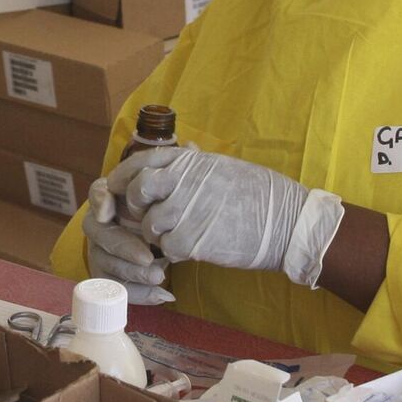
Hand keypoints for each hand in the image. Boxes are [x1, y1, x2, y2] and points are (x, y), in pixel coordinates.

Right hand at [83, 179, 175, 304]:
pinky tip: (161, 295)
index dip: (99, 202)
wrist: (182, 234)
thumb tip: (133, 203)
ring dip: (131, 274)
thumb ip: (158, 182)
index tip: (107, 214)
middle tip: (148, 258)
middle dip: (122, 247)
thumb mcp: (171, 191)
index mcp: (115, 196)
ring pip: (104, 263)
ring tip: (159, 277)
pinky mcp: (111, 275)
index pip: (98, 192)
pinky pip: (116, 288)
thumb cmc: (175, 209)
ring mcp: (102, 250)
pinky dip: (139, 294)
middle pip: (98, 232)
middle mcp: (102, 222)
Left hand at [111, 146, 330, 280]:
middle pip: (135, 192)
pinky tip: (192, 247)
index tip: (115, 188)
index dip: (121, 176)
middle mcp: (183, 180)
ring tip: (180, 234)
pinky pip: (166, 248)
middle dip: (135, 208)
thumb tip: (186, 149)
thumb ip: (197, 162)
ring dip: (158, 234)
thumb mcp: (224, 166)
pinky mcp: (190, 241)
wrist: (286, 222)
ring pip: (148, 225)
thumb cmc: (259, 193)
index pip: (140, 161)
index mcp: (190, 161)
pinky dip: (175, 252)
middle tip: (147, 218)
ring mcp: (185, 210)